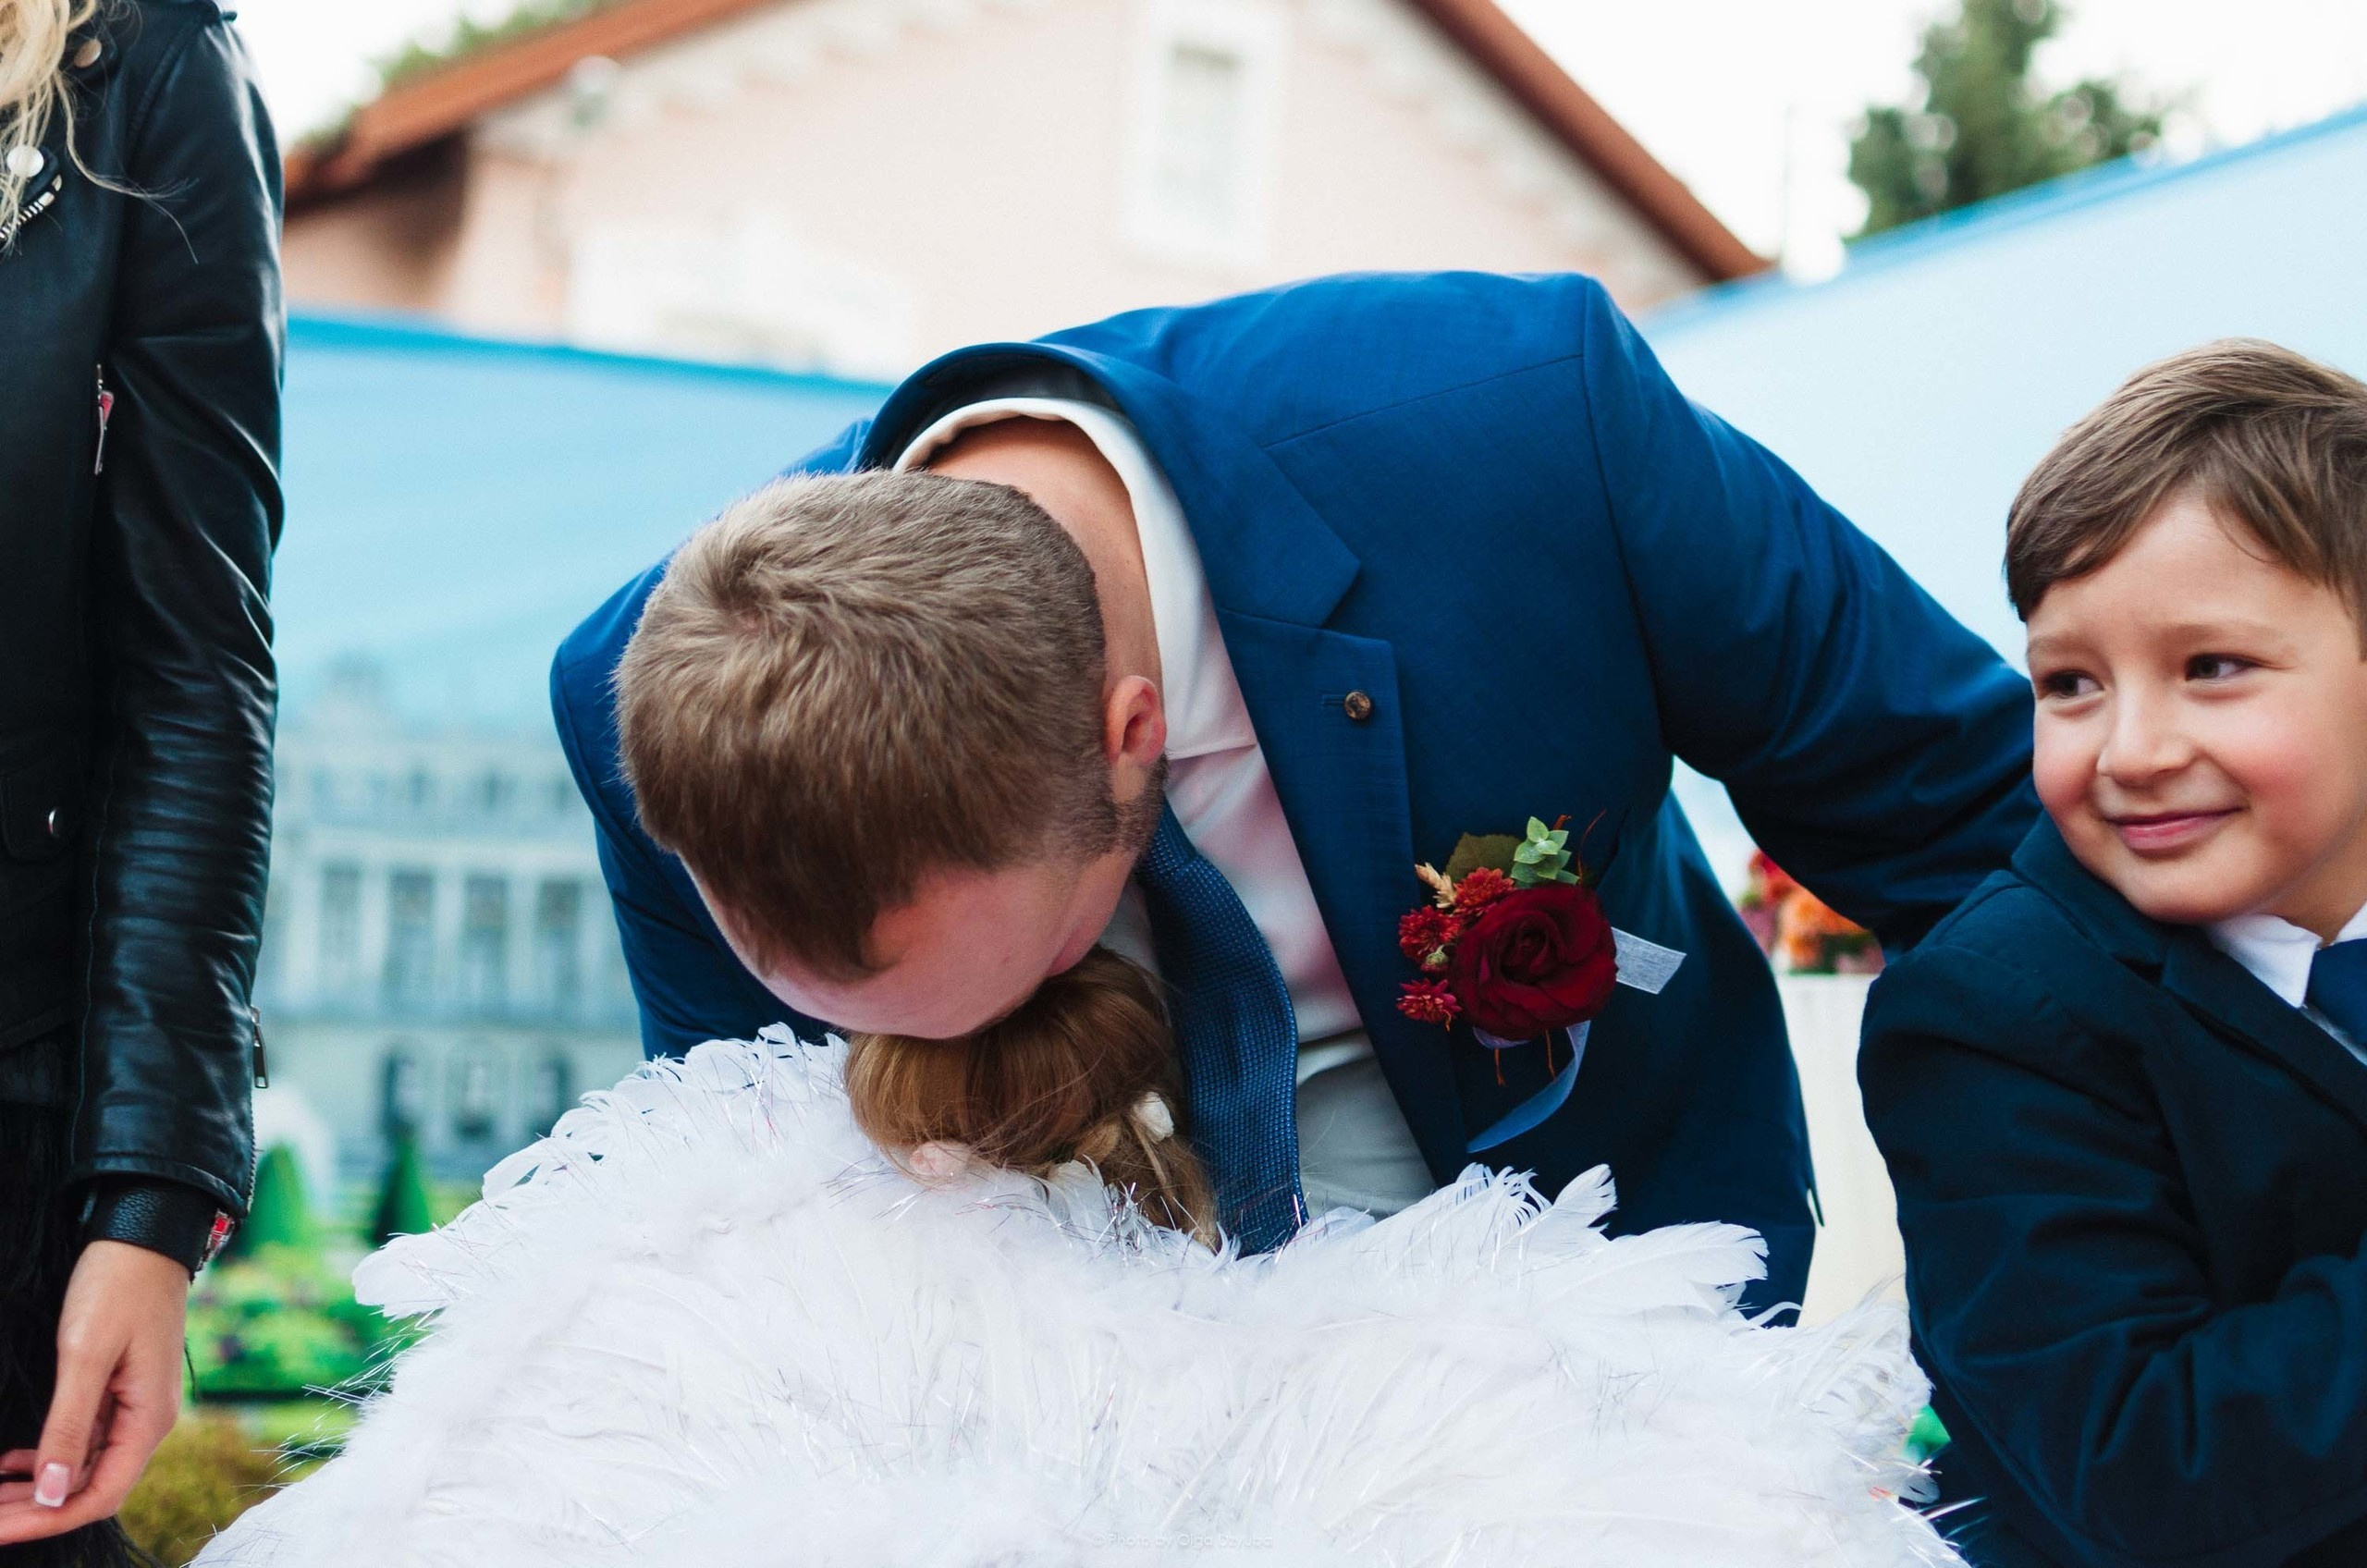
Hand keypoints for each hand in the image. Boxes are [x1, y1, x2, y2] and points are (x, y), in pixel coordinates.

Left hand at [0, 1241, 188, 1541]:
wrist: (143, 1237)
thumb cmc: (116, 1288)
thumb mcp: (83, 1354)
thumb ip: (68, 1427)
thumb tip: (53, 1495)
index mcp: (149, 1419)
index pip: (99, 1496)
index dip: (46, 1520)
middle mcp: (147, 1422)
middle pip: (89, 1489)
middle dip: (33, 1510)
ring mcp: (134, 1407)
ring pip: (82, 1469)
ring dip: (36, 1488)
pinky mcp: (119, 1392)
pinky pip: (83, 1442)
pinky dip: (46, 1459)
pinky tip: (11, 1462)